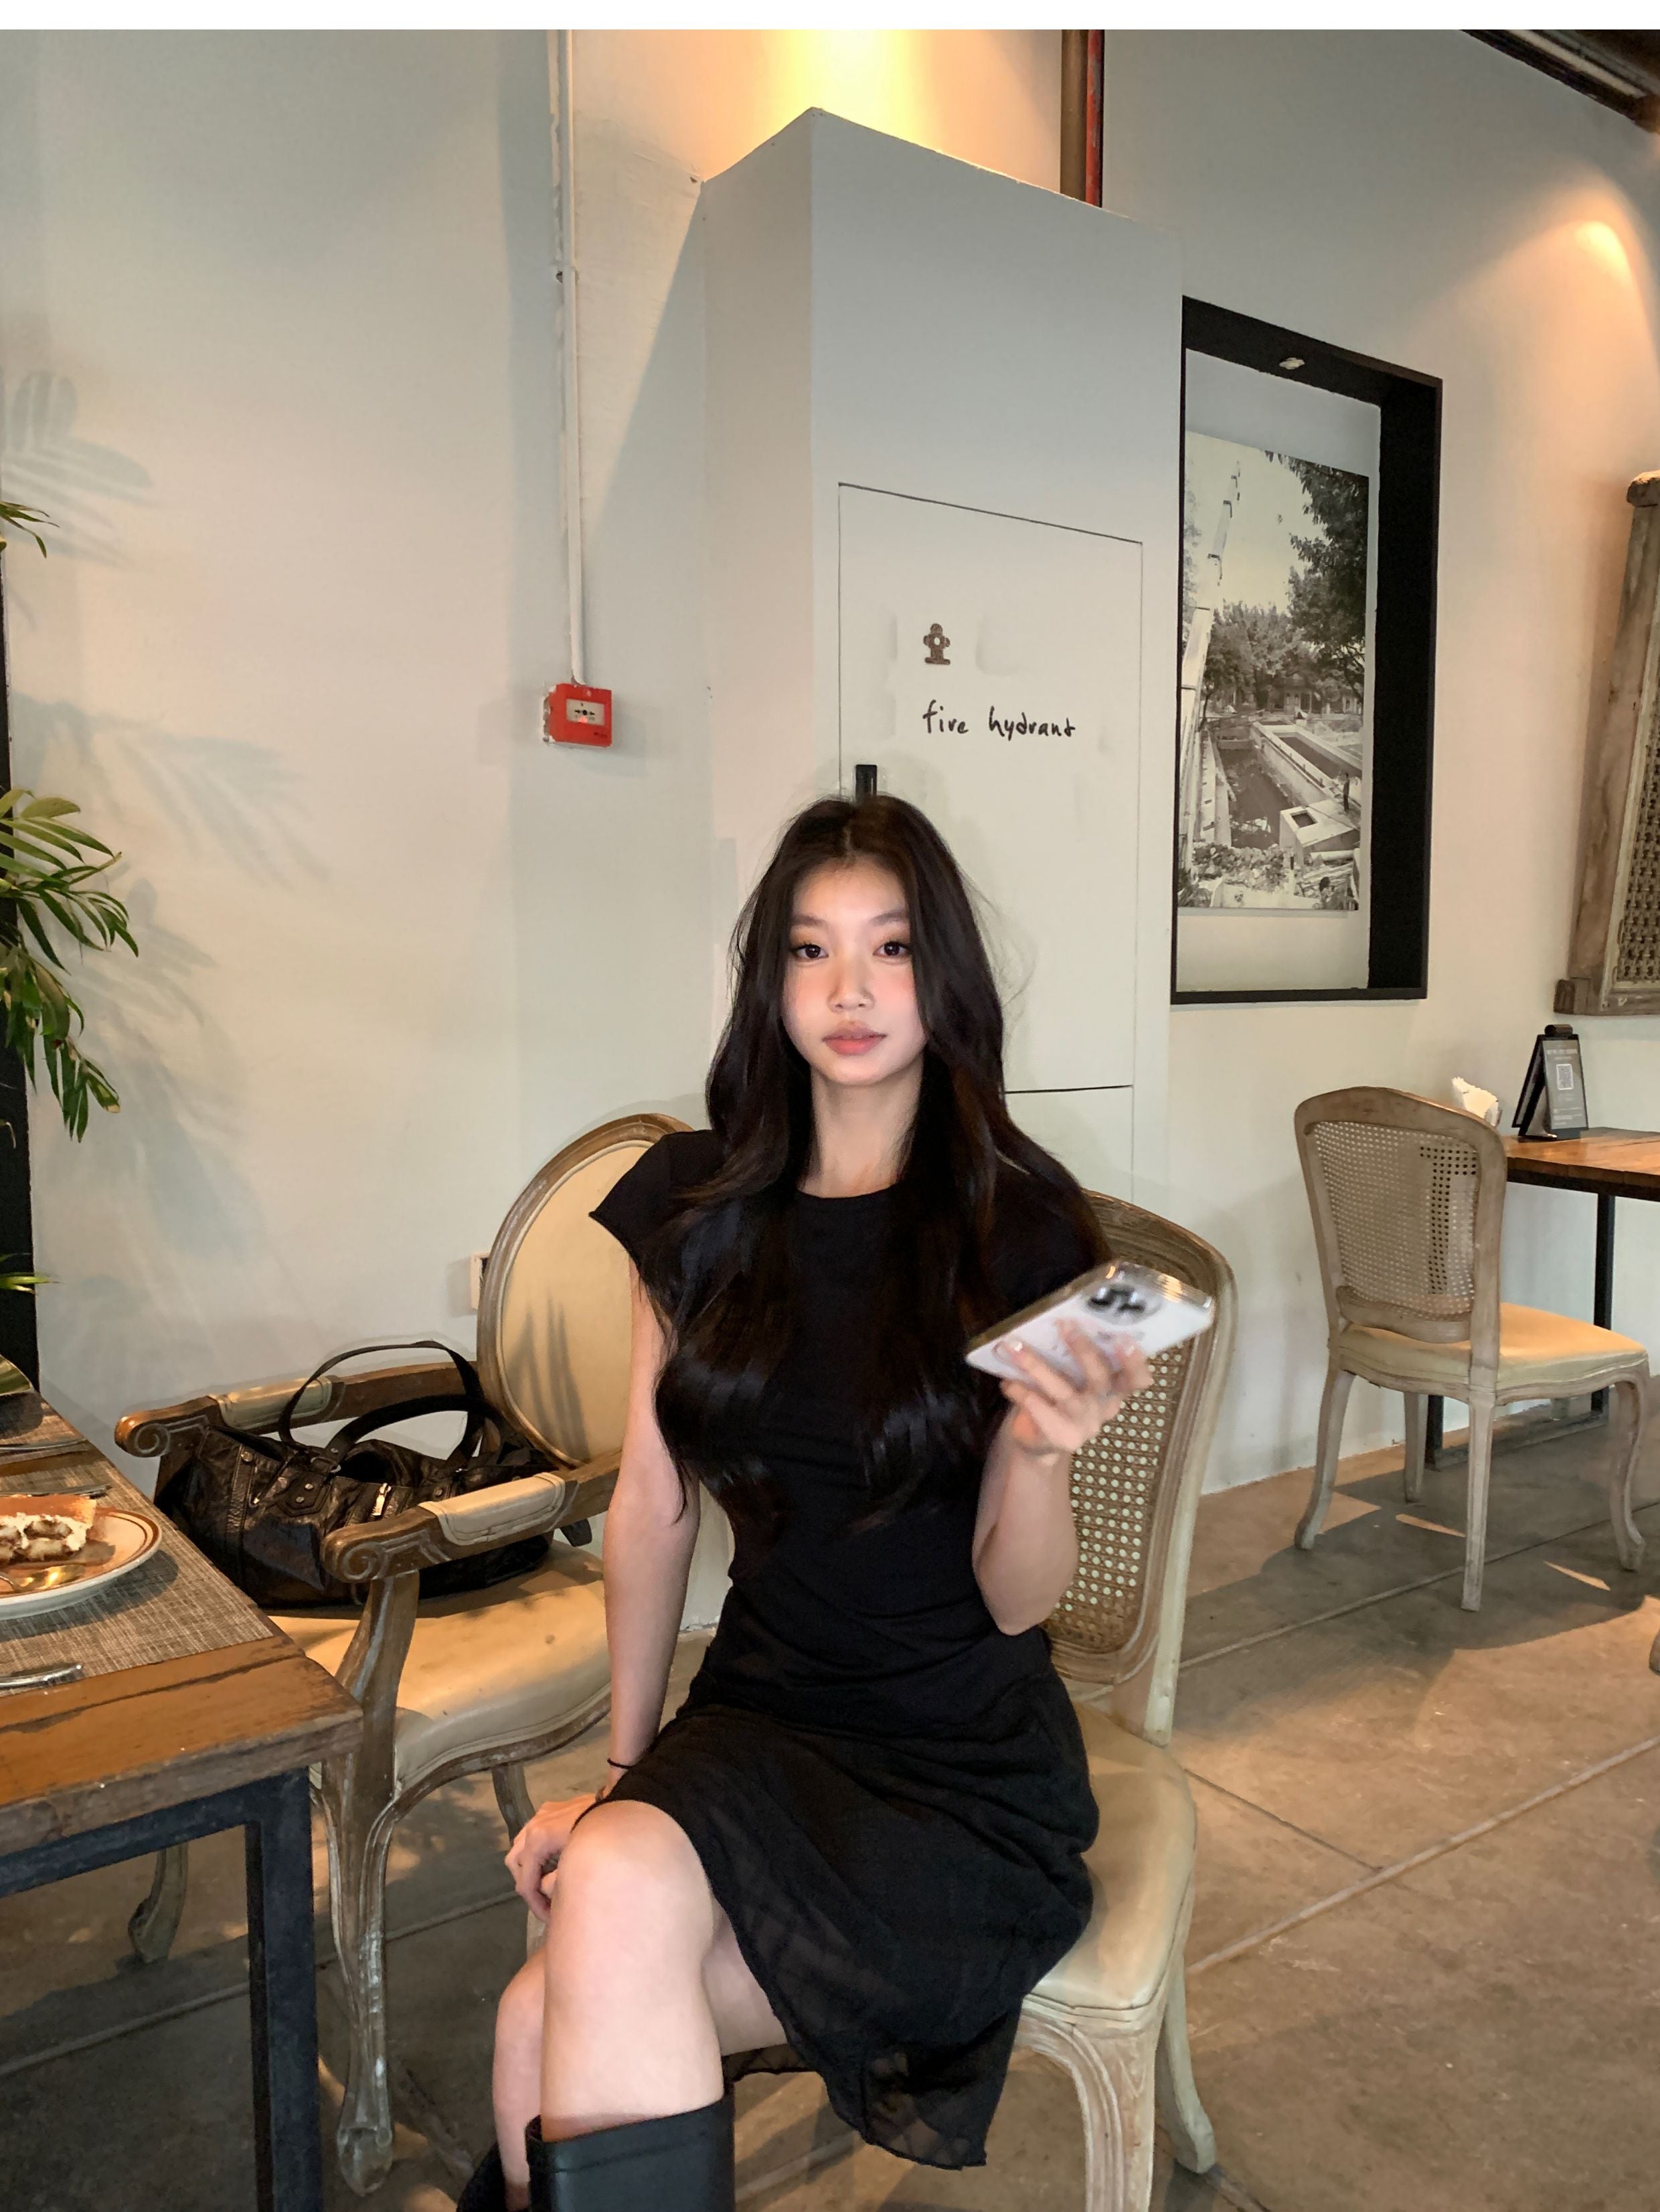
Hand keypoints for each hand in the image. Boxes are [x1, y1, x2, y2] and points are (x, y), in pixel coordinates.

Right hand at [505, 1792, 597, 1919]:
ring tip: (546, 1883)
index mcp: (538, 1839)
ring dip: (529, 1867)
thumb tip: (544, 1893)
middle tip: (545, 1902)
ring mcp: (541, 1814)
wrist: (620, 1803)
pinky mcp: (550, 1810)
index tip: (547, 1917)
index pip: (525, 1880)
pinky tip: (552, 1862)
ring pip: (520, 1847)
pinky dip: (535, 1851)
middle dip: (528, 1885)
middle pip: (516, 1863)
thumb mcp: (577, 1866)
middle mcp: (534, 1824)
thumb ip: (555, 1884)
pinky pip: (531, 1834)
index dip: (534, 1903)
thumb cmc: (601, 1837)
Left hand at [997, 1323, 1150, 1460]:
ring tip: (1013, 1346)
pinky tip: (1007, 1382)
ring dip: (1036, 1365)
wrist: (1038, 1442)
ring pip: (1063, 1391)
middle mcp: (1103, 1407)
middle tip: (1065, 1325)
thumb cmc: (1057, 1398)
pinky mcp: (1062, 1437)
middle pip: (1101, 1380)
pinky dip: (1020, 1391)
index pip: (1136, 1378)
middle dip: (1084, 1351)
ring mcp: (1085, 1424)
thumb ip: (1072, 1357)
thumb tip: (1055, 1321)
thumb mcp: (1070, 1377)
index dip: (1134, 1362)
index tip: (1124, 1339)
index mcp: (1113, 1389)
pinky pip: (1039, 1408)